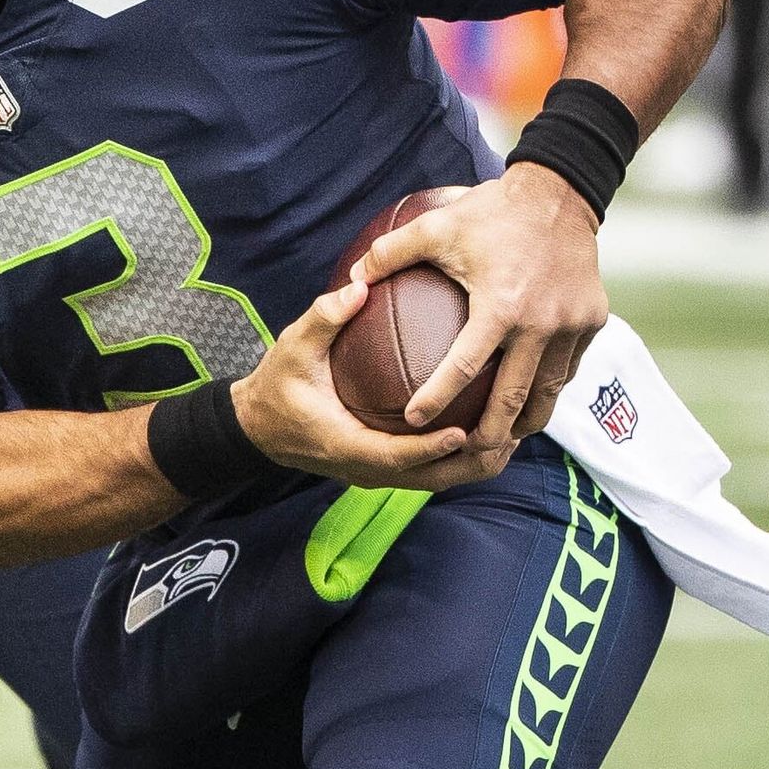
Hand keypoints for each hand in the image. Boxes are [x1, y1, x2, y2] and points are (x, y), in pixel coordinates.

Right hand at [229, 281, 514, 492]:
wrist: (258, 423)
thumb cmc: (277, 384)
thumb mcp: (294, 346)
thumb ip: (325, 317)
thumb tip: (360, 288)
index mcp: (343, 444)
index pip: (395, 456)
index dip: (431, 449)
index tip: (465, 432)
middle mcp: (363, 467)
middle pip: (427, 479)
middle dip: (471, 463)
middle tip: (509, 435)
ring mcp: (373, 471)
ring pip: (432, 480)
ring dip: (471, 464)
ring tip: (510, 435)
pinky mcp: (379, 466)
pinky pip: (425, 471)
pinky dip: (455, 459)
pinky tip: (482, 430)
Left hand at [352, 165, 607, 449]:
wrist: (561, 193)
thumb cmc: (492, 211)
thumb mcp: (437, 225)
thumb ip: (390, 253)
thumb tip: (350, 279)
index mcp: (500, 307)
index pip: (463, 367)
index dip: (436, 397)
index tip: (413, 420)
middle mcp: (540, 325)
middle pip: (514, 399)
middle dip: (490, 434)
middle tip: (465, 453)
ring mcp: (572, 327)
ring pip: (549, 392)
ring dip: (525, 421)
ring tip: (502, 440)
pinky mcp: (593, 322)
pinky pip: (568, 369)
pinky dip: (549, 388)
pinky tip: (531, 400)